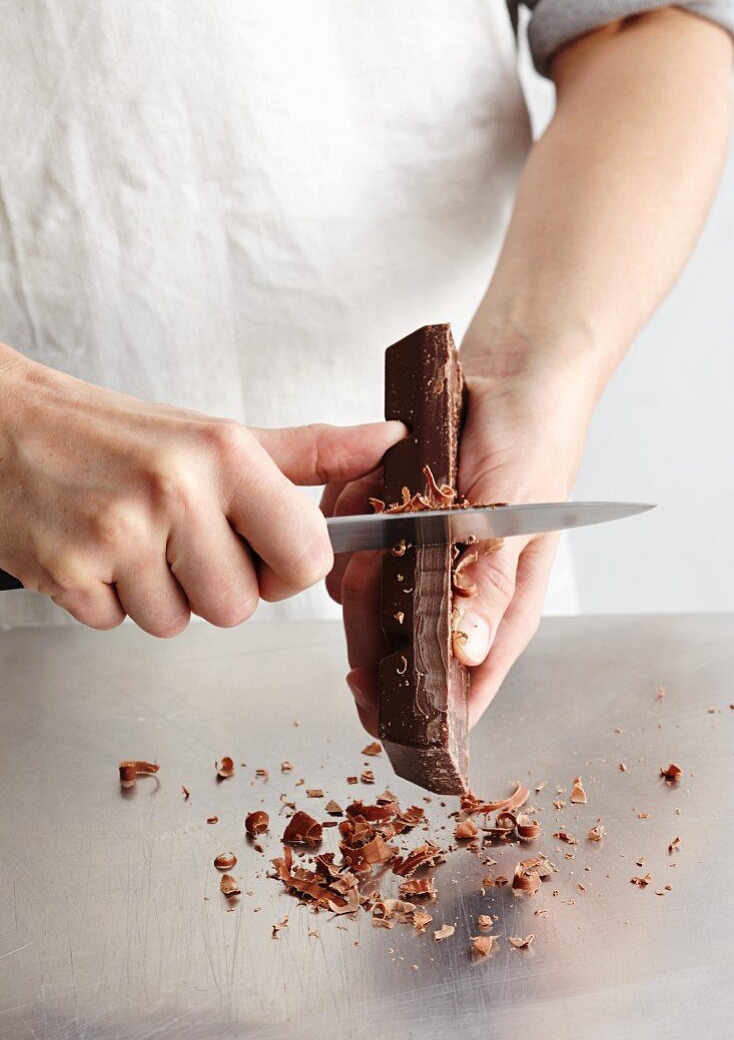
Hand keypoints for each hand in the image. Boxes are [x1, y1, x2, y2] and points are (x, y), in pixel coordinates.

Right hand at [0, 348, 404, 635]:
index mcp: (226, 454)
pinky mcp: (68, 573)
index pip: (308, 556)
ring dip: (159, 595)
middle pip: (241, 607)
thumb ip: (310, 452)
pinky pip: (118, 626)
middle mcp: (176, 490)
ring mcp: (118, 534)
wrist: (6, 425)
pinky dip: (109, 600)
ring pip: (179, 624)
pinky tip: (96, 552)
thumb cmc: (118, 435)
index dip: (287, 569)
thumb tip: (386, 441)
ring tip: (132, 540)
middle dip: (215, 586)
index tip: (262, 551)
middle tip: (180, 541)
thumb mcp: (219, 436)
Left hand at [325, 363, 593, 733]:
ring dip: (360, 550)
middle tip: (370, 570)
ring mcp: (415, 554)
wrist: (508, 374)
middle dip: (372, 612)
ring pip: (360, 589)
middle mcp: (452, 589)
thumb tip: (467, 652)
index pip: (461, 683)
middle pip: (394, 642)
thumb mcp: (516, 518)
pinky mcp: (388, 517)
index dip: (419, 707)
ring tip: (390, 503)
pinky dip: (348, 510)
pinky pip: (346, 534)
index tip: (374, 711)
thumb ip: (489, 584)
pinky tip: (373, 482)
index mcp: (496, 607)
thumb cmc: (533, 446)